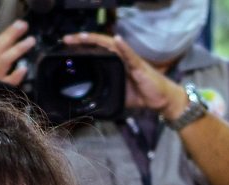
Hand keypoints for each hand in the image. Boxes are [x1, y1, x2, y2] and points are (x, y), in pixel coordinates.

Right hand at [0, 19, 37, 88]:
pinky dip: (15, 75)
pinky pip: (8, 82)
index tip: (20, 24)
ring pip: (4, 60)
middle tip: (24, 26)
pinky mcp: (0, 91)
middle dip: (12, 34)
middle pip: (0, 47)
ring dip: (18, 49)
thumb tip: (21, 50)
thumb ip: (6, 63)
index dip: (9, 32)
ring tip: (30, 41)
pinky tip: (23, 69)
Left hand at [63, 32, 187, 116]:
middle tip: (67, 39)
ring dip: (97, 40)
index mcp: (115, 63)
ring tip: (83, 36)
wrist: (161, 100)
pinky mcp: (139, 66)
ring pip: (111, 45)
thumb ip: (108, 94)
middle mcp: (121, 58)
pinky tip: (118, 40)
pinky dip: (124, 47)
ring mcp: (130, 60)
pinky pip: (130, 55)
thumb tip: (92, 103)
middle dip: (83, 40)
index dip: (82, 46)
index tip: (67, 45)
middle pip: (100, 44)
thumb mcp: (120, 96)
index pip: (96, 50)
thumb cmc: (143, 95)